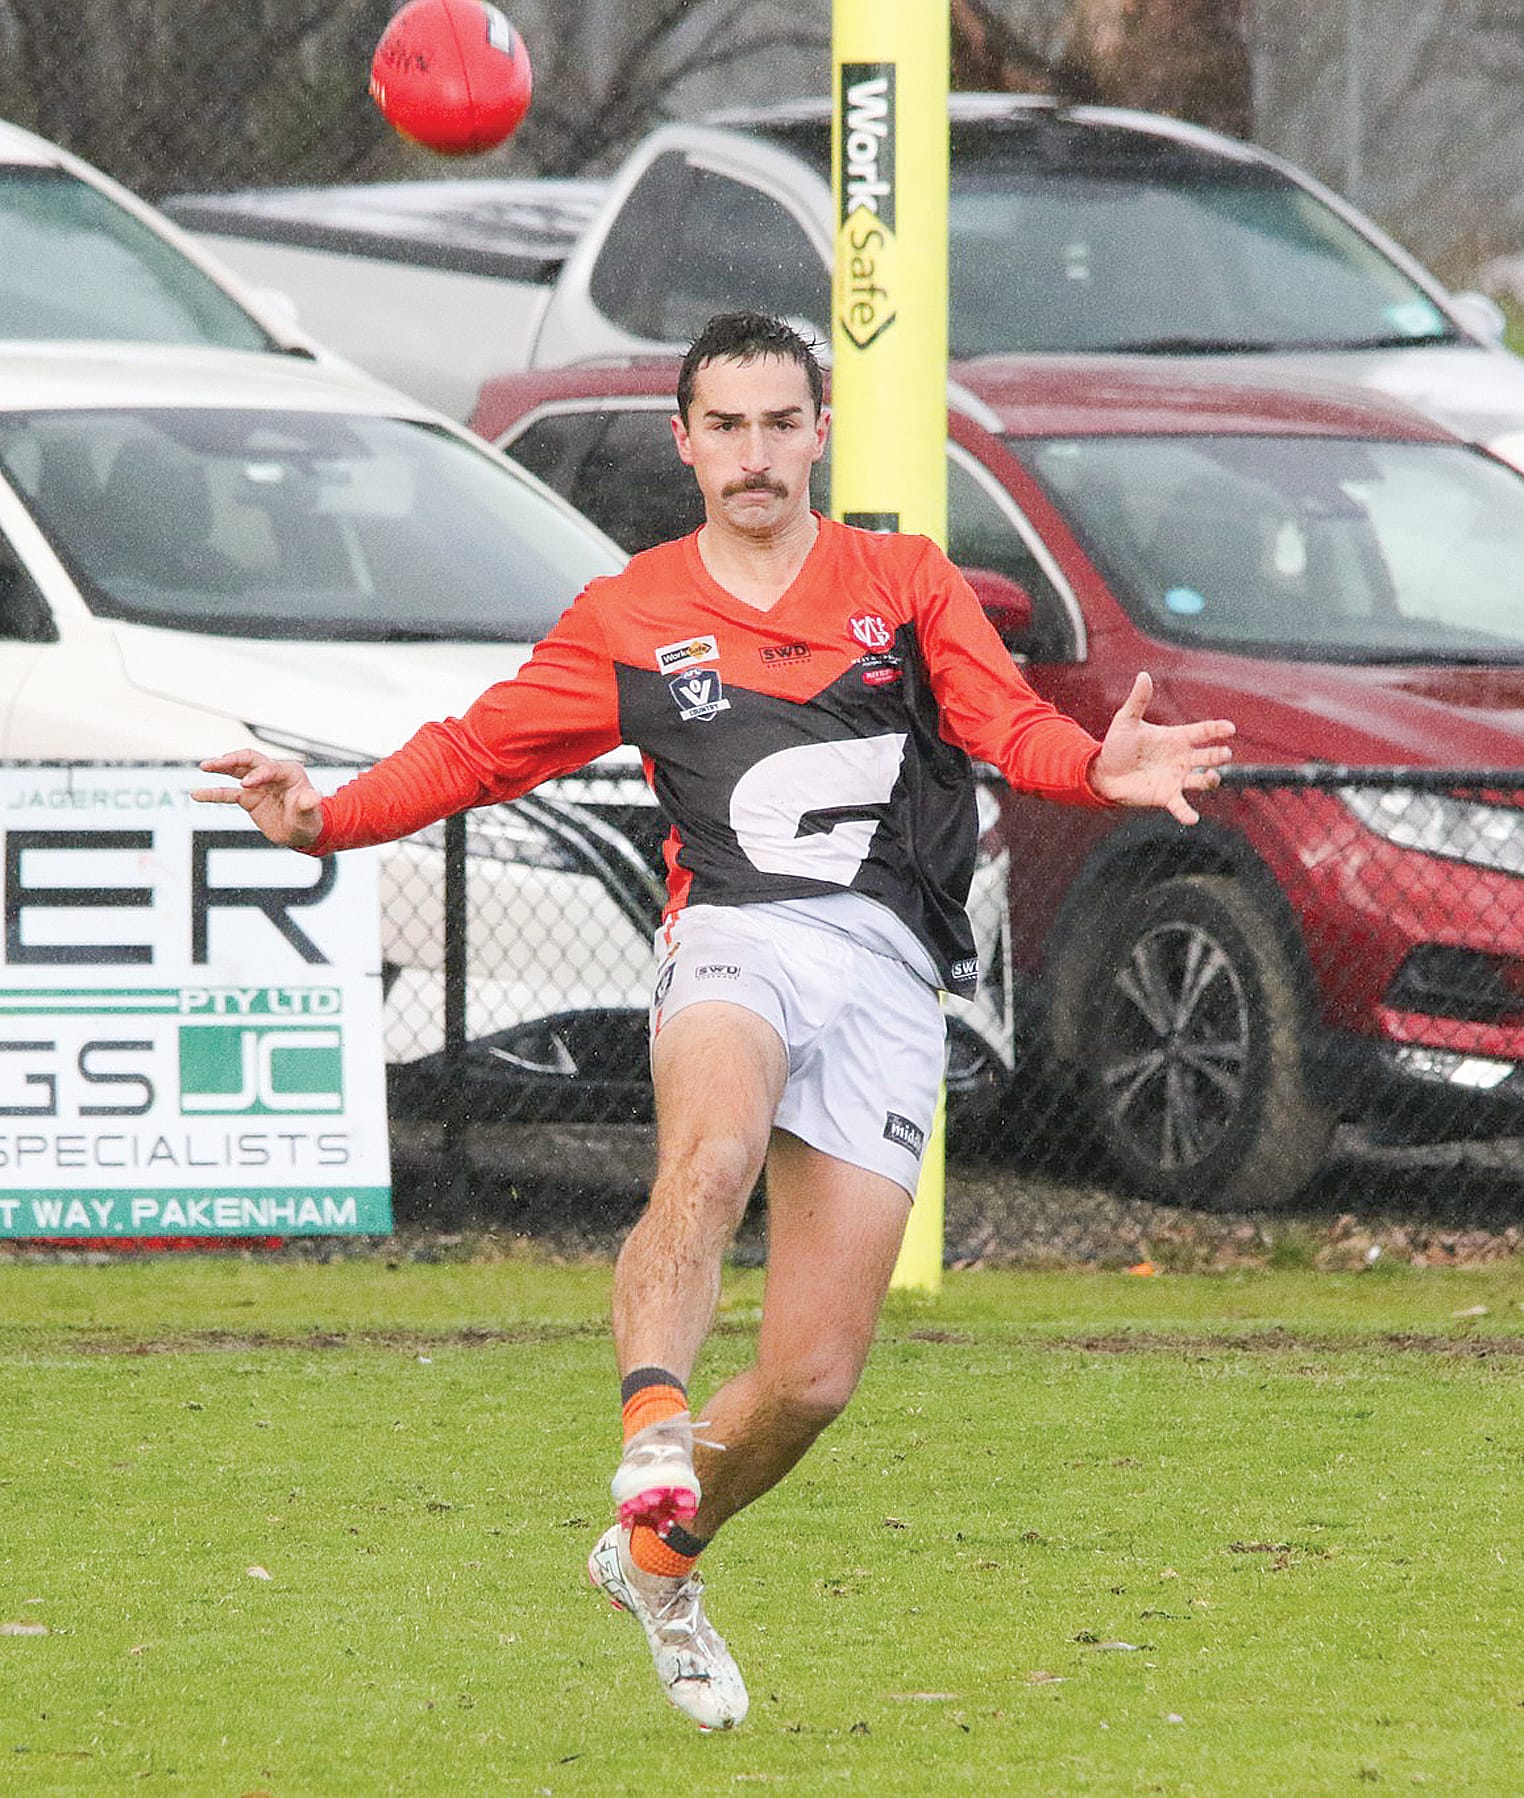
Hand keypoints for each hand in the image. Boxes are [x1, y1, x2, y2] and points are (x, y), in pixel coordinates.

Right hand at [193, 749, 325, 848]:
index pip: (270, 768)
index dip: (258, 775)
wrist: (302, 833)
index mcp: (290, 773)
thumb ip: (308, 805)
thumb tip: (312, 797)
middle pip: (249, 759)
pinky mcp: (249, 797)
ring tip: (205, 766)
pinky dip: (213, 794)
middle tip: (216, 763)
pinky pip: (228, 793)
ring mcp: (259, 784)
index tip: (246, 785)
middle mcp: (272, 774)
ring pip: (236, 771)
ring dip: (221, 767)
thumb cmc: (309, 821)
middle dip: (233, 759)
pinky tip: (197, 794)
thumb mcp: (310, 815)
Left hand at [1089, 672, 1234, 825]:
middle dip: (1218, 755)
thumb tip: (1143, 675)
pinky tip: (1193, 819)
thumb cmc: (1117, 744)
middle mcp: (1182, 758)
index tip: (1230, 728)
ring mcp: (1176, 778)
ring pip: (1202, 780)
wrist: (1103, 772)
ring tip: (1209, 777)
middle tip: (1224, 754)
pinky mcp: (1166, 796)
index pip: (1203, 731)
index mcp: (1176, 738)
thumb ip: (1138, 700)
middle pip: (1208, 756)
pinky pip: (1181, 806)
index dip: (1217, 729)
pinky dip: (1187, 813)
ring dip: (1210, 780)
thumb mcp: (1126, 721)